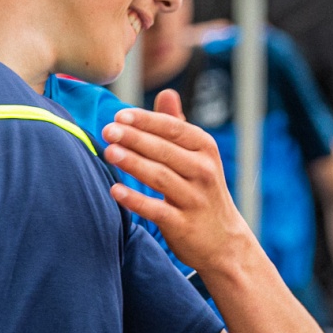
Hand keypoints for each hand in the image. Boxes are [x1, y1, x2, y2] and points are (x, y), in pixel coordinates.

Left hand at [99, 90, 256, 271]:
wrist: (224, 241)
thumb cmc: (202, 190)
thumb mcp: (197, 155)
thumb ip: (177, 125)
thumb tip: (166, 92)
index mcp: (204, 149)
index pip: (173, 129)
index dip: (146, 120)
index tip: (119, 114)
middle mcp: (203, 171)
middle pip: (164, 151)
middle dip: (135, 138)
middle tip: (108, 130)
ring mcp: (194, 199)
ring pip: (161, 177)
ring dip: (133, 163)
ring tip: (109, 152)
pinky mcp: (184, 225)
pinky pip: (157, 210)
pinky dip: (136, 200)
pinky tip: (115, 191)